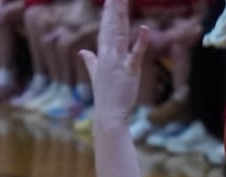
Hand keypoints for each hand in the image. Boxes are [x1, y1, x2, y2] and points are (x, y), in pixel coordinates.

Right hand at [79, 0, 146, 123]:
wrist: (109, 116)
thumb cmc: (105, 97)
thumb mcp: (96, 75)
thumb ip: (90, 61)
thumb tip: (82, 52)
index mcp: (102, 54)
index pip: (105, 27)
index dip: (108, 10)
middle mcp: (109, 55)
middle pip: (112, 25)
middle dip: (113, 6)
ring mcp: (119, 62)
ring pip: (121, 33)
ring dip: (122, 15)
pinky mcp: (130, 71)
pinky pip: (136, 54)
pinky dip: (140, 41)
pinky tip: (143, 27)